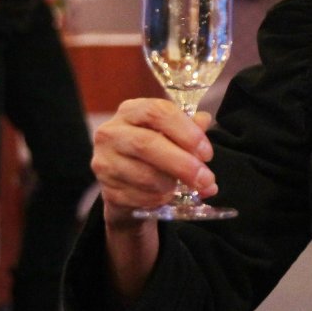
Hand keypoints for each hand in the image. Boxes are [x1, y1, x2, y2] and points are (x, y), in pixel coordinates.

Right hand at [91, 98, 218, 225]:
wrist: (125, 182)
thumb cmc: (153, 150)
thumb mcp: (170, 133)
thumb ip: (188, 126)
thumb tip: (204, 121)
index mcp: (130, 111)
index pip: (157, 112)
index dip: (185, 131)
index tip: (206, 152)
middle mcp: (111, 134)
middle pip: (147, 144)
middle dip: (183, 164)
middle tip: (206, 178)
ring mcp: (105, 162)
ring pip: (145, 175)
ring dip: (172, 184)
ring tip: (184, 185)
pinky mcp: (108, 190)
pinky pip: (140, 197)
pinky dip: (161, 198)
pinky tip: (166, 194)